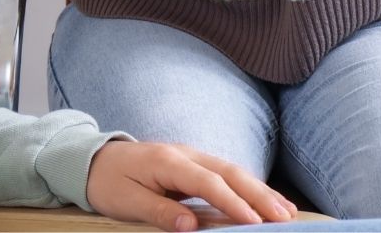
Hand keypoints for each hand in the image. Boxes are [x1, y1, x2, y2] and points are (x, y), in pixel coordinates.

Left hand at [85, 141, 298, 230]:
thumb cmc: (108, 182)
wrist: (93, 159)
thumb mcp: (126, 202)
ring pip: (233, 170)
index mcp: (168, 162)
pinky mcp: (194, 163)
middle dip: (259, 194)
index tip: (256, 222)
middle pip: (230, 172)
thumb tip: (192, 226)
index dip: (233, 203)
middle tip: (285, 217)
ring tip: (287, 211)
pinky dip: (249, 187)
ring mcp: (192, 155)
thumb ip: (160, 212)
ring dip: (260, 190)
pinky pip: (227, 174)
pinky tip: (266, 201)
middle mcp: (185, 154)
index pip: (208, 183)